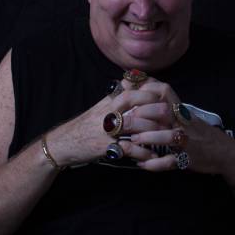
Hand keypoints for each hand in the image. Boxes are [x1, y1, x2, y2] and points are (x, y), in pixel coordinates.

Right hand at [48, 85, 163, 165]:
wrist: (64, 143)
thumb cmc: (86, 125)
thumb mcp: (101, 106)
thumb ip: (117, 94)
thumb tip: (134, 78)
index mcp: (108, 102)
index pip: (129, 89)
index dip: (147, 91)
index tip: (163, 95)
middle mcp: (107, 113)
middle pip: (133, 103)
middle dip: (154, 108)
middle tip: (170, 115)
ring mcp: (106, 130)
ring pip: (134, 125)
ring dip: (152, 131)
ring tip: (166, 136)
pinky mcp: (105, 147)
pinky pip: (127, 148)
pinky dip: (142, 152)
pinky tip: (152, 155)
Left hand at [119, 77, 234, 174]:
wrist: (223, 151)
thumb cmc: (196, 131)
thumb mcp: (181, 113)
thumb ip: (160, 100)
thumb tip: (132, 81)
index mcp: (180, 109)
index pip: (164, 91)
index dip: (145, 90)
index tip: (125, 94)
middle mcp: (183, 122)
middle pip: (162, 112)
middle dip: (139, 116)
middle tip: (118, 122)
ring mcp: (187, 141)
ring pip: (169, 136)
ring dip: (148, 138)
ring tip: (132, 142)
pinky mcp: (188, 159)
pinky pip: (171, 162)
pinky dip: (155, 164)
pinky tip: (142, 165)